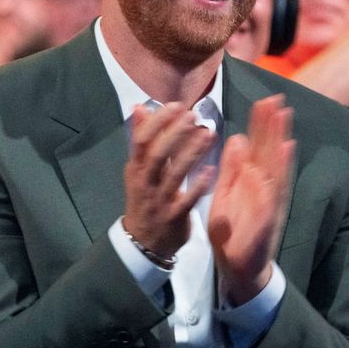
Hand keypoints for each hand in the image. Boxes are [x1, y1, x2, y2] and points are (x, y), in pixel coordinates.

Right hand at [122, 103, 215, 258]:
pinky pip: (187, 200)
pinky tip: (212, 169)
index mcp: (136, 168)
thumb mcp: (139, 168)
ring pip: (174, 173)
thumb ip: (141, 138)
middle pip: (156, 154)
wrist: (144, 242)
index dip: (158, 121)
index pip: (141, 139)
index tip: (176, 105)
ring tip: (209, 134)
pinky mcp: (174, 217)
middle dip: (174, 133)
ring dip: (191, 152)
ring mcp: (159, 200)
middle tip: (193, 115)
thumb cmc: (145, 197)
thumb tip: (140, 107)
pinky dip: (199, 185)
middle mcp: (145, 182)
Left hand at [208, 95, 294, 305]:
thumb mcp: (225, 193)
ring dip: (280, 147)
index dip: (262, 126)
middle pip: (270, 153)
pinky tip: (281, 164)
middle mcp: (264, 189)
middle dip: (274, 127)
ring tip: (283, 122)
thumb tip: (237, 138)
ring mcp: (268, 204)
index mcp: (250, 181)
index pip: (257, 148)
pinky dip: (276, 181)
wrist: (236, 268)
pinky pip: (272, 199)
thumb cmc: (232, 230)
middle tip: (277, 99)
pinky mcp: (266, 222)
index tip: (265, 100)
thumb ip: (231, 167)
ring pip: (276, 171)